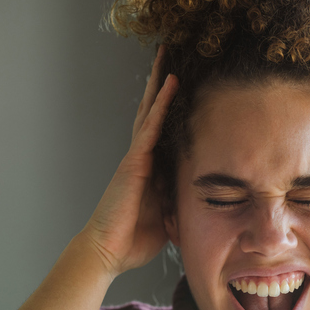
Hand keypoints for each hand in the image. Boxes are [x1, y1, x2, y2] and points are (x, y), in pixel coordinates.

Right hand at [80, 46, 178, 278]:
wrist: (108, 251)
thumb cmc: (133, 239)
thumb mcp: (168, 219)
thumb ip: (181, 205)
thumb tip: (201, 205)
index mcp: (150, 170)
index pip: (162, 132)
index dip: (169, 109)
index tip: (180, 88)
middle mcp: (141, 158)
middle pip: (151, 113)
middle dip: (159, 86)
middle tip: (167, 58)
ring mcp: (136, 157)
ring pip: (149, 112)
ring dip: (158, 85)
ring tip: (165, 58)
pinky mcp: (134, 161)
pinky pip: (150, 127)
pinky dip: (160, 105)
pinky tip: (169, 85)